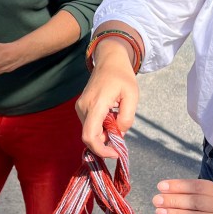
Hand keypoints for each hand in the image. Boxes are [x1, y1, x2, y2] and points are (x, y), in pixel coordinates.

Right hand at [76, 41, 138, 157]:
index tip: (115, 153)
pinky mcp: (81, 107)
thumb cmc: (123, 77)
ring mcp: (80, 107)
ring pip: (90, 131)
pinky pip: (89, 125)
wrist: (109, 61)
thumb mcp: (132, 97)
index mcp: (96, 104)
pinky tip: (110, 116)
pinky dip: (100, 127)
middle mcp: (83, 107)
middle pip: (90, 137)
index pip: (90, 136)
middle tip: (121, 133)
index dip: (101, 150)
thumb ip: (126, 118)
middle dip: (106, 141)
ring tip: (117, 118)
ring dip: (104, 133)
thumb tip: (119, 134)